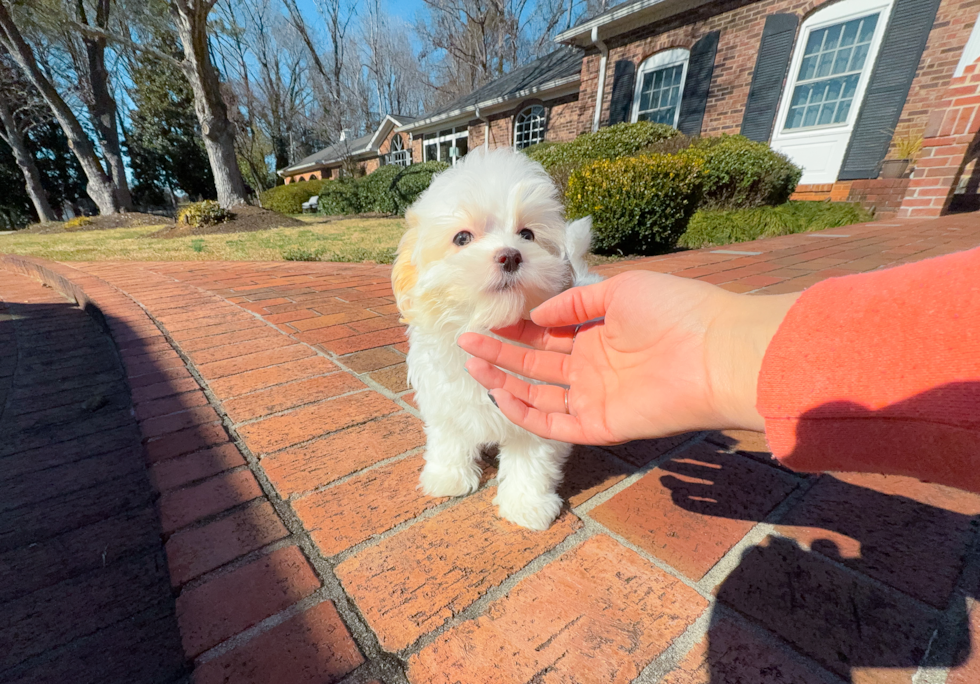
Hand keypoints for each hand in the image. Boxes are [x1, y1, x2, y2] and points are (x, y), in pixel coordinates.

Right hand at [457, 271, 798, 444]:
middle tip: (465, 341)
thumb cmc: (676, 311)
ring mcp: (596, 398)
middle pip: (537, 364)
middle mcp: (594, 368)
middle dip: (501, 352)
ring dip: (504, 380)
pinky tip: (500, 392)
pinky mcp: (601, 424)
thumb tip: (538, 316)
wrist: (718, 351)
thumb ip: (576, 301)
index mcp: (600, 335)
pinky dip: (526, 412)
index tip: (486, 318)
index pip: (548, 335)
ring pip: (539, 393)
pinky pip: (554, 423)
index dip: (516, 329)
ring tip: (472, 363)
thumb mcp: (622, 289)